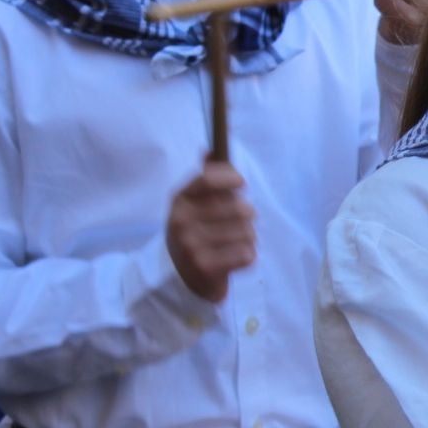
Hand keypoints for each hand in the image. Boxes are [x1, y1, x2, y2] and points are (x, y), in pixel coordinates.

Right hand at [166, 160, 256, 303]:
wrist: (178, 278)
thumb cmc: (194, 234)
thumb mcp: (193, 205)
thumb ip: (206, 178)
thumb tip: (211, 149)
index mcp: (180, 200)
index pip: (208, 179)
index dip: (231, 178)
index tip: (241, 184)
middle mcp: (182, 220)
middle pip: (238, 208)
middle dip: (246, 217)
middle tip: (238, 225)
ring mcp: (192, 244)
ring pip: (246, 232)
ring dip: (248, 238)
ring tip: (235, 244)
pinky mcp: (205, 267)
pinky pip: (246, 254)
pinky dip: (247, 257)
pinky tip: (234, 259)